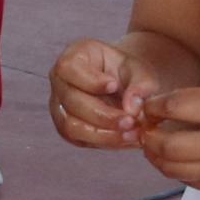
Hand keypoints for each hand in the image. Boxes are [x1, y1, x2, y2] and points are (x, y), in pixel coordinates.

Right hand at [46, 39, 167, 150]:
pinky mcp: (65, 127)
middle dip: (103, 115)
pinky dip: (103, 141)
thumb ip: (140, 85)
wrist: (124, 86)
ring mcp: (59, 106)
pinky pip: (78, 139)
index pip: (69, 68)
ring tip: (131, 134)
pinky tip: (125, 139)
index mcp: (73, 57)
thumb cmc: (129, 73)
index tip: (114, 86)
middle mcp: (59, 81)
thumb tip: (131, 109)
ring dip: (102, 134)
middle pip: (71, 101)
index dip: (90, 80)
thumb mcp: (140, 71)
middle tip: (131, 121)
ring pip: (71, 126)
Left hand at [134, 85, 199, 197]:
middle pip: (167, 146)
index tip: (149, 107)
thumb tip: (162, 107)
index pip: (175, 107)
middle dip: (148, 138)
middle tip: (146, 131)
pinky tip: (177, 160)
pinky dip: (176, 171)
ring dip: (156, 158)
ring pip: (172, 170)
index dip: (154, 107)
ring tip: (155, 147)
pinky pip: (190, 181)